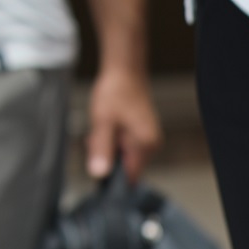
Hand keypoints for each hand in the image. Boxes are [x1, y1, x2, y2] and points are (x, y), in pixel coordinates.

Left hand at [85, 66, 159, 181]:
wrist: (124, 70)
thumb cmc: (116, 90)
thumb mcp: (103, 121)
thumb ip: (101, 149)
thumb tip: (98, 174)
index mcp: (145, 144)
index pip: (128, 177)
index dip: (110, 175)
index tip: (98, 161)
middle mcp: (150, 145)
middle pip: (124, 167)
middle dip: (107, 157)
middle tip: (98, 137)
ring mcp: (147, 139)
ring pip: (122, 156)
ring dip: (108, 147)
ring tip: (103, 127)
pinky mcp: (141, 133)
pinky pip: (124, 146)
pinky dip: (112, 140)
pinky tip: (107, 126)